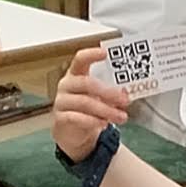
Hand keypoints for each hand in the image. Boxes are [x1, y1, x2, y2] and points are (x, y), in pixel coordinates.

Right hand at [49, 44, 132, 159]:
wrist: (73, 133)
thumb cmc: (87, 110)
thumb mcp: (100, 98)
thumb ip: (111, 94)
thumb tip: (125, 93)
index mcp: (76, 74)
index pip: (80, 59)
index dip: (91, 55)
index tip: (105, 53)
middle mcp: (66, 85)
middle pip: (87, 83)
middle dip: (109, 92)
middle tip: (125, 100)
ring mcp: (61, 101)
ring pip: (84, 102)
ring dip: (106, 110)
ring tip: (120, 117)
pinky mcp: (60, 118)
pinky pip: (77, 118)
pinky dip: (93, 121)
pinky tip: (103, 124)